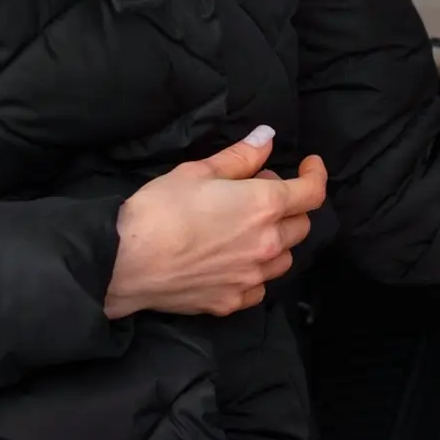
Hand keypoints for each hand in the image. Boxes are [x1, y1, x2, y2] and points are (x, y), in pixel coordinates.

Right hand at [104, 126, 328, 319]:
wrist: (123, 263)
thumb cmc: (158, 210)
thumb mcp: (197, 172)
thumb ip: (240, 157)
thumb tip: (267, 138)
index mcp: (263, 206)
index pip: (311, 192)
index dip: (316, 175)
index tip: (310, 166)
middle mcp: (267, 244)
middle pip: (300, 225)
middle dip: (288, 207)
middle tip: (257, 194)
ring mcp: (253, 276)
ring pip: (285, 258)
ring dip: (276, 241)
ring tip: (246, 230)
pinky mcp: (234, 301)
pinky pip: (260, 287)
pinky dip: (255, 273)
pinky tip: (234, 262)